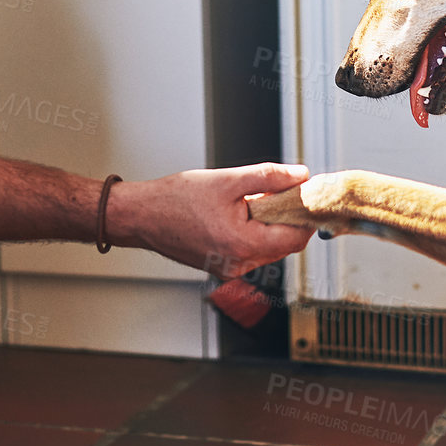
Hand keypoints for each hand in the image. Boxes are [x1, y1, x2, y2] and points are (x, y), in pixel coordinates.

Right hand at [106, 162, 315, 276]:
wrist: (140, 216)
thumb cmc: (175, 199)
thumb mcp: (227, 180)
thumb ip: (269, 178)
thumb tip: (300, 176)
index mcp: (244, 245)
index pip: (296, 238)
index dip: (305, 215)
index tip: (303, 195)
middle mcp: (239, 264)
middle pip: (284, 244)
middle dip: (286, 218)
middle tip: (275, 191)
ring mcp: (229, 269)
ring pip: (268, 248)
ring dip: (268, 224)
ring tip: (249, 200)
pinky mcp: (221, 267)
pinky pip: (250, 251)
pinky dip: (252, 232)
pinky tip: (236, 213)